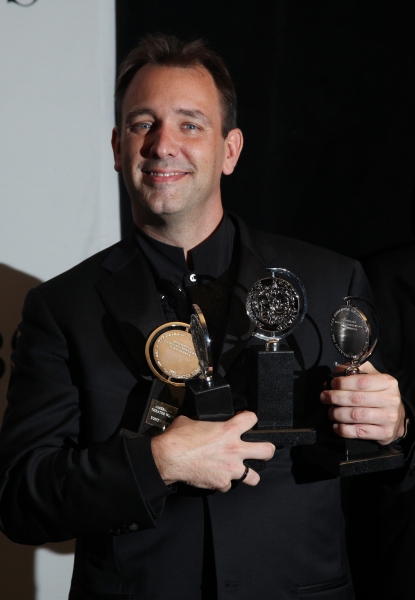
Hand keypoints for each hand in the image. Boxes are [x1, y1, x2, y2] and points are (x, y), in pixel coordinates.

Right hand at [151, 411, 274, 491]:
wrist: (168, 457)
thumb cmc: (178, 438)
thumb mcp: (193, 421)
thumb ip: (205, 422)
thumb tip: (203, 423)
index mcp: (228, 430)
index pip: (252, 419)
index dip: (249, 419)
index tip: (246, 421)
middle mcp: (234, 449)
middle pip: (266, 450)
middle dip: (266, 449)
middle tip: (261, 450)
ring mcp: (230, 468)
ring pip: (255, 477)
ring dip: (249, 473)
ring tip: (241, 470)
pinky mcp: (222, 483)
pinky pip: (228, 485)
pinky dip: (223, 482)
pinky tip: (216, 477)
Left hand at [320, 361, 404, 444]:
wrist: (398, 420)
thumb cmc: (381, 396)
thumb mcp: (374, 378)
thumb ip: (357, 370)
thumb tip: (338, 369)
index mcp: (387, 383)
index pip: (361, 381)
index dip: (342, 383)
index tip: (331, 384)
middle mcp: (390, 400)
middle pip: (355, 399)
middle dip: (335, 398)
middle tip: (324, 397)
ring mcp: (388, 418)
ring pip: (355, 415)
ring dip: (337, 414)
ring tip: (331, 412)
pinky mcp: (384, 433)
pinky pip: (358, 432)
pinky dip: (343, 429)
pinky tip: (337, 426)